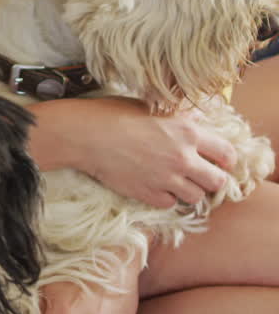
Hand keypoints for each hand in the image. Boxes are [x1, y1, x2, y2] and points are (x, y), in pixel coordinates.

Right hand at [29, 97, 236, 208]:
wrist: (87, 135)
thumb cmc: (116, 115)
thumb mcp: (154, 109)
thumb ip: (180, 119)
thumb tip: (196, 122)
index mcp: (187, 132)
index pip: (226, 153)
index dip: (227, 161)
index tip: (220, 162)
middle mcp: (182, 158)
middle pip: (217, 182)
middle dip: (211, 180)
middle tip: (200, 176)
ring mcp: (166, 179)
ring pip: (196, 197)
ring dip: (188, 191)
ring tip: (175, 181)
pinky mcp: (148, 194)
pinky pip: (169, 204)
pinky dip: (166, 198)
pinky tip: (155, 185)